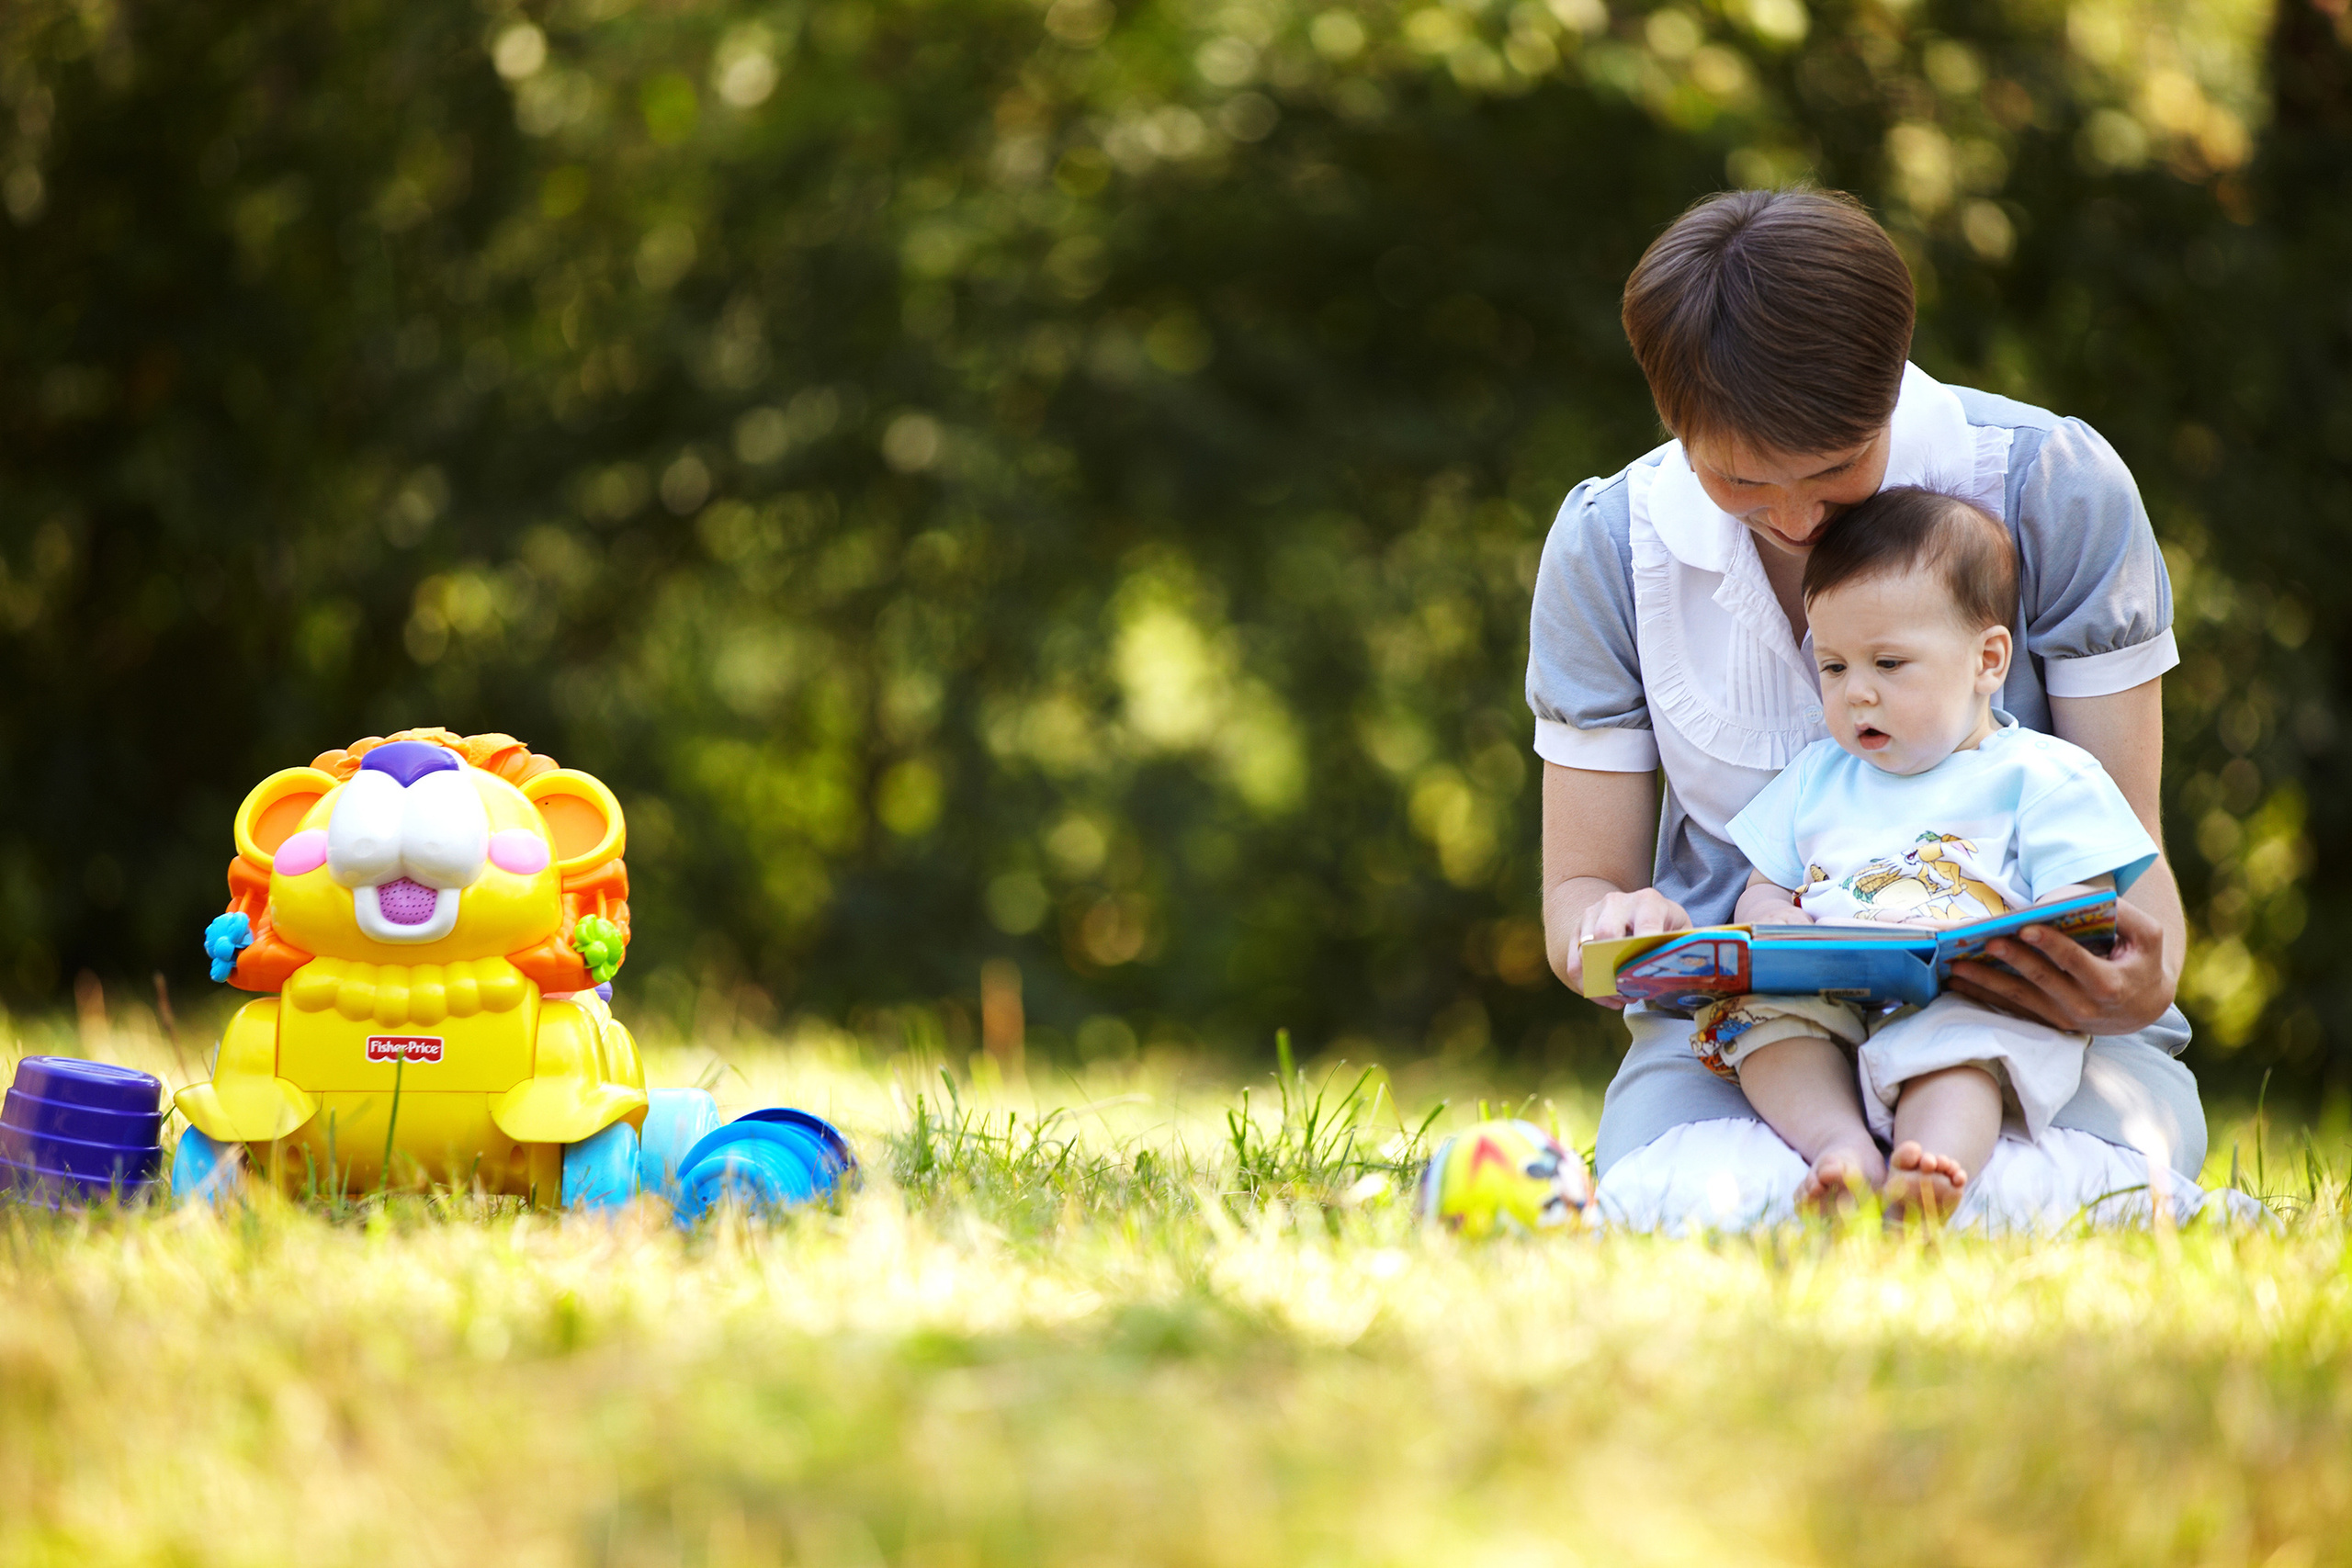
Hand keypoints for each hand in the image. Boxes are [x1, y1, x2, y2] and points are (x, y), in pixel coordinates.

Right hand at [1571, 887, 1692, 1007]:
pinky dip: (1587, 985)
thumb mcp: (1680, 929)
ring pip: (1585, 952)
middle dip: (1617, 969)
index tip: (1647, 972)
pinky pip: (1574, 963)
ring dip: (1601, 981)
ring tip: (1621, 999)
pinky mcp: (1578, 930)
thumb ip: (1682, 947)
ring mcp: (1593, 914)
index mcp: (1647, 901)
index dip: (1645, 948)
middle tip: (1632, 993)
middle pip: (1606, 934)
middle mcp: (1616, 903)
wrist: (1635, 906)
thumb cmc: (1663, 924)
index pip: (1645, 924)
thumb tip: (1685, 973)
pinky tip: (1606, 997)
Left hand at [1944, 898, 2176, 1034]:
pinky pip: (2012, 1010)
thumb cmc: (2141, 960)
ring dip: (1986, 983)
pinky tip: (1958, 984)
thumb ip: (2120, 914)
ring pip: (2021, 999)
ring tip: (1957, 966)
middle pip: (2042, 981)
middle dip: (2013, 959)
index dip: (2051, 945)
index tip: (2026, 927)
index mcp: (2109, 984)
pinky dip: (1984, 997)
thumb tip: (2071, 900)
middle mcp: (2084, 1006)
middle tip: (1986, 941)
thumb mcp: (2147, 935)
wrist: (2143, 1006)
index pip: (2075, 962)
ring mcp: (2063, 1018)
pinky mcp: (2047, 1022)